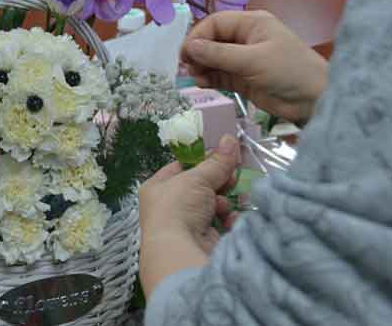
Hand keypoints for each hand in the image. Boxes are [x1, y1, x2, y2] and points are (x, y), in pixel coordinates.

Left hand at [139, 136, 239, 297]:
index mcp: (157, 188)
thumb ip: (216, 162)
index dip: (201, 161)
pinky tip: (231, 218)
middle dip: (218, 182)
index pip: (180, 168)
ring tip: (230, 200)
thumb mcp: (196, 178)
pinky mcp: (203, 241)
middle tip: (233, 175)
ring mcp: (186, 226)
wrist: (179, 252)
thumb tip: (229, 139)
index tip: (222, 155)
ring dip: (224, 201)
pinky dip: (228, 220)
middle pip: (200, 187)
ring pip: (213, 205)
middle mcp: (168, 207)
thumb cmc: (177, 208)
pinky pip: (220, 224)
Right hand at [181, 11, 327, 124]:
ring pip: (213, 59)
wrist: (315, 101)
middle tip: (187, 67)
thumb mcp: (253, 60)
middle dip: (198, 52)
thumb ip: (219, 54)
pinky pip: (219, 75)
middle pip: (212, 40)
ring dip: (201, 67)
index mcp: (251, 24)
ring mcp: (243, 59)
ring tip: (196, 77)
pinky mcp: (242, 79)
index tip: (185, 52)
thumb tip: (189, 47)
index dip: (198, 35)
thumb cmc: (289, 71)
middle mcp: (245, 39)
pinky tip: (203, 83)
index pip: (216, 23)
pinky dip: (208, 78)